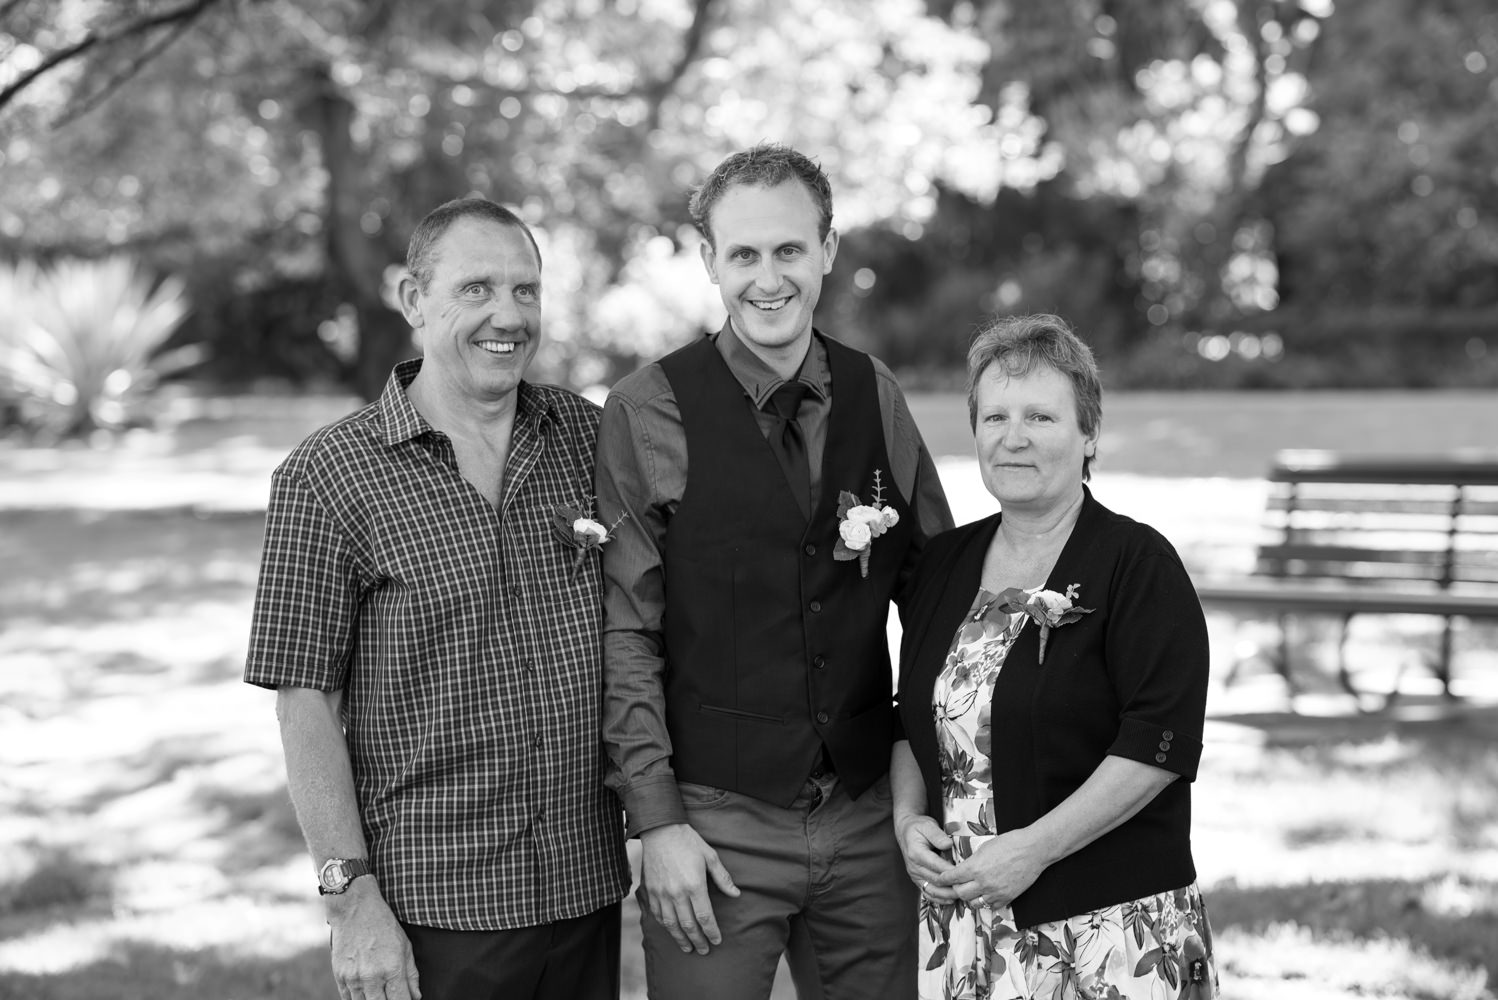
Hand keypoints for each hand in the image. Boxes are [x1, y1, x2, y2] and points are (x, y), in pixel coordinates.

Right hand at [326, 880, 420, 999]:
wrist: (354, 909)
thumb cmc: (383, 925)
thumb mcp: (405, 946)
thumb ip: (411, 974)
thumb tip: (415, 996)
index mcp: (392, 969)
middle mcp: (372, 977)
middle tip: (392, 996)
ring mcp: (353, 978)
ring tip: (379, 994)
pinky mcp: (340, 976)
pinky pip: (347, 999)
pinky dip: (357, 999)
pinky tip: (365, 995)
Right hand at [640, 823, 740, 954]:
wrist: (660, 830)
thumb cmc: (688, 841)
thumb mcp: (710, 856)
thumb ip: (723, 877)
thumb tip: (736, 894)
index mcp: (695, 885)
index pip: (705, 917)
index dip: (712, 932)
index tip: (717, 940)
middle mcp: (677, 893)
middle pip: (688, 925)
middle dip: (698, 941)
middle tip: (704, 950)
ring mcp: (662, 893)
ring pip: (671, 924)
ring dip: (680, 939)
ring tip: (688, 948)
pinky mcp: (651, 890)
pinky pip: (657, 915)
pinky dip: (665, 926)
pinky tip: (671, 931)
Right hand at [894, 812, 960, 903]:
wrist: (906, 831)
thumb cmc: (919, 827)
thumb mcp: (928, 825)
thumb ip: (937, 835)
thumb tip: (948, 844)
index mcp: (916, 853)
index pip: (936, 865)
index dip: (951, 871)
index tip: (965, 874)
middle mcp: (914, 867)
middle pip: (935, 881)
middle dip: (952, 886)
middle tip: (968, 888)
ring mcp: (914, 875)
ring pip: (931, 890)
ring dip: (946, 895)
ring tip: (961, 896)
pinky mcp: (917, 880)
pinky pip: (928, 892)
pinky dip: (939, 898)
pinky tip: (950, 900)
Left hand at [934, 826, 1048, 909]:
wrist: (1032, 850)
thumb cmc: (1010, 843)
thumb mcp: (984, 847)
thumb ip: (972, 860)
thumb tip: (964, 867)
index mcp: (974, 867)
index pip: (951, 878)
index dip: (943, 879)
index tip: (940, 879)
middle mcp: (983, 883)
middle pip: (960, 893)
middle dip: (956, 888)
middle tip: (957, 884)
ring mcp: (995, 893)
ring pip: (974, 903)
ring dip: (970, 898)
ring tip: (972, 891)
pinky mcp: (1006, 898)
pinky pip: (990, 907)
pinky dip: (986, 902)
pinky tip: (986, 895)